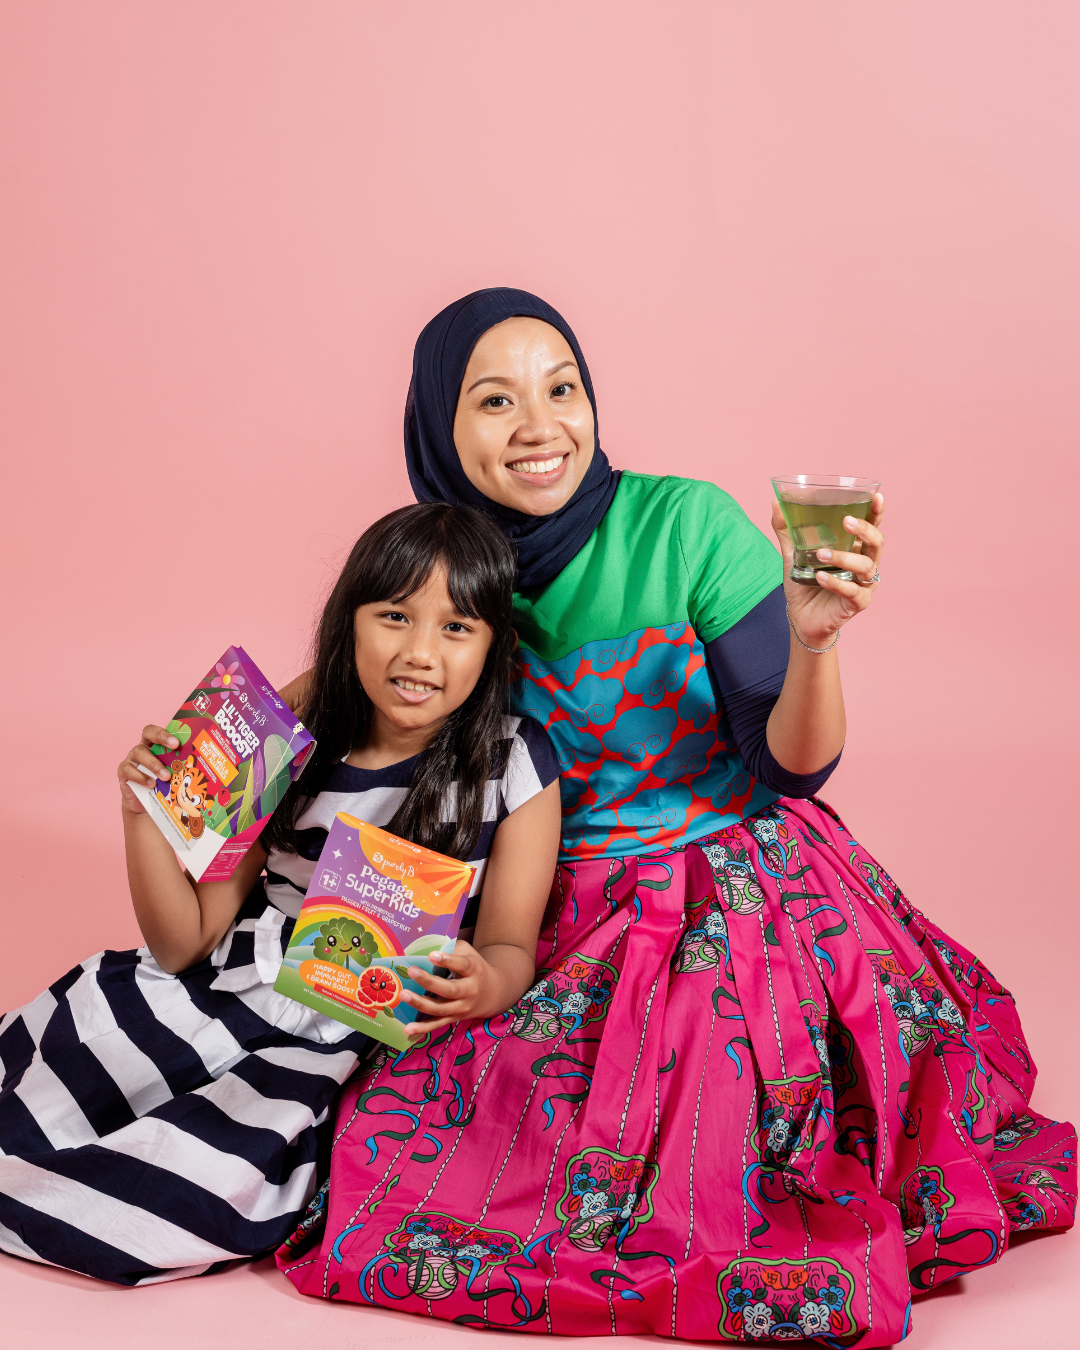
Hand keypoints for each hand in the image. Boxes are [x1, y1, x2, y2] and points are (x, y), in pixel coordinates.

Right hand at [117, 725, 178, 815]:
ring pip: (139, 752)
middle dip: (162, 737)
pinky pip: (129, 770)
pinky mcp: (123, 772)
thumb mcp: (173, 774)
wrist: (145, 805)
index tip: (178, 741)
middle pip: (147, 733)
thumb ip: (183, 767)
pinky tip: (151, 784)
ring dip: (154, 764)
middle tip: (175, 746)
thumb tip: (207, 766)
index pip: (158, 730)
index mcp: (155, 745)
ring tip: (166, 776)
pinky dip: (141, 777)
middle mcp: (143, 748)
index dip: (166, 732)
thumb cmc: (163, 785)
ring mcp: (132, 759)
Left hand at [400, 941, 521, 1037]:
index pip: (462, 965)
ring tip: (403, 995)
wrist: (494, 993)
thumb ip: (452, 947)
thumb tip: (426, 944)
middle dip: (429, 981)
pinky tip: (407, 1029)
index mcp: (474, 970)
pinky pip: (437, 1025)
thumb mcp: (469, 953)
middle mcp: (469, 991)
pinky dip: (422, 1029)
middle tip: (411, 971)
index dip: (447, 960)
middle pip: (449, 989)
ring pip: (440, 1009)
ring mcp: (461, 1007)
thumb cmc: (475, 967)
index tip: (432, 955)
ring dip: (420, 1003)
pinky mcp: (454, 1018)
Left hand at [771, 494, 884, 648]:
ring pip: (866, 566)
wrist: (801, 618)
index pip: (871, 526)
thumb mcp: (793, 554)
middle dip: (865, 530)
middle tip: (847, 521)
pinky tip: (820, 577)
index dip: (876, 512)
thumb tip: (775, 503)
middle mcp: (864, 564)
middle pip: (876, 543)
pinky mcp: (857, 603)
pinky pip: (853, 591)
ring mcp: (863, 584)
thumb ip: (787, 530)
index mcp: (854, 548)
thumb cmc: (804, 584)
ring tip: (821, 554)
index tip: (876, 496)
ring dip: (844, 557)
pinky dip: (836, 583)